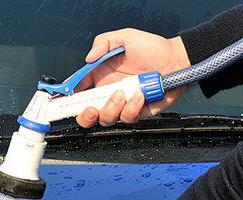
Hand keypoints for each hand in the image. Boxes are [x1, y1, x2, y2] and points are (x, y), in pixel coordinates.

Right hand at [75, 28, 191, 126]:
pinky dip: (132, 108)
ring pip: (106, 118)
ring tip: (123, 93)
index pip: (79, 89)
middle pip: (88, 113)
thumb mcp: (125, 37)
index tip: (64, 98)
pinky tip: (139, 95)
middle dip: (85, 115)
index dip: (69, 96)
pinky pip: (128, 118)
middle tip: (91, 108)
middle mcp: (110, 92)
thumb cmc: (154, 49)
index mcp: (101, 76)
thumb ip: (103, 43)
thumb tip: (88, 58)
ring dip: (112, 108)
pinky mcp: (137, 112)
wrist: (178, 61)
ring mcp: (122, 104)